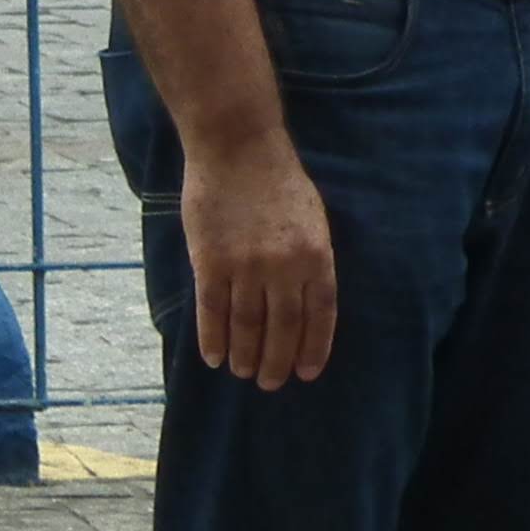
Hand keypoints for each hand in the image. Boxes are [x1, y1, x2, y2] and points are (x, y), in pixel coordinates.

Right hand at [179, 132, 337, 389]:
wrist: (237, 147)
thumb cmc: (279, 181)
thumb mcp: (313, 218)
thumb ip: (310, 260)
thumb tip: (307, 305)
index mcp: (316, 254)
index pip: (320, 314)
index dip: (313, 347)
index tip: (306, 372)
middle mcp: (284, 266)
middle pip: (282, 328)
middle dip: (277, 362)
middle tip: (270, 383)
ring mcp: (246, 265)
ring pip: (246, 326)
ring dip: (245, 356)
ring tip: (244, 373)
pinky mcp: (210, 262)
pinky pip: (212, 312)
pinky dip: (213, 340)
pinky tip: (215, 357)